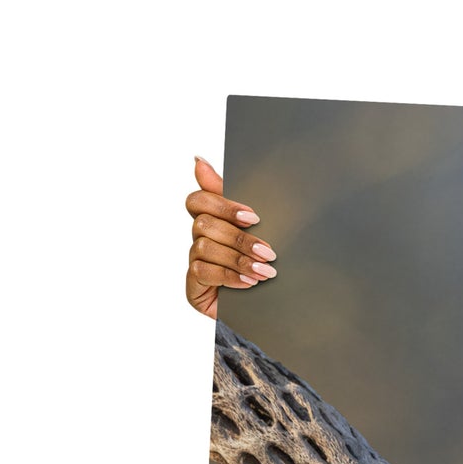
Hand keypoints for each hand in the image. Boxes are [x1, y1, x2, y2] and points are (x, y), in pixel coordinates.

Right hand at [184, 157, 276, 318]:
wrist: (268, 304)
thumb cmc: (263, 261)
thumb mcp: (261, 227)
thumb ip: (236, 195)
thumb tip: (199, 160)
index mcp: (214, 219)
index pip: (198, 200)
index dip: (222, 205)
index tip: (253, 217)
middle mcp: (200, 238)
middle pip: (204, 224)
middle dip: (239, 238)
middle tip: (269, 252)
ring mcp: (195, 261)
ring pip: (205, 247)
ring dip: (238, 259)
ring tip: (266, 271)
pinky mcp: (193, 285)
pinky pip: (203, 272)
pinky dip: (229, 276)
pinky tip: (250, 283)